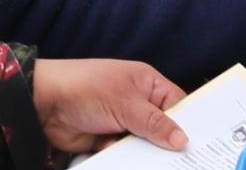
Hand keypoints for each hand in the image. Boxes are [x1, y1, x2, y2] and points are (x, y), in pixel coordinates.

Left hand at [33, 58, 186, 155]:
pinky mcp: (109, 140)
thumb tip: (182, 140)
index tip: (201, 143)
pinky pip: (127, 155)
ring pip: (145, 145)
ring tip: (157, 165)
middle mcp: (138, 103)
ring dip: (146, 154)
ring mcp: (123, 123)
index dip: (189, 122)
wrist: (45, 105)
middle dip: (168, 143)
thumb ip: (155, 123)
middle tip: (183, 161)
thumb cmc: (87, 88)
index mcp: (147, 84)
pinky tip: (131, 162)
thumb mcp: (126, 104)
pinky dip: (128, 160)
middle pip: (163, 128)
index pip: (177, 104)